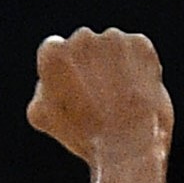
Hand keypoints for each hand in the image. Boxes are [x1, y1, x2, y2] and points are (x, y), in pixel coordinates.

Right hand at [27, 28, 171, 163]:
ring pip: (112, 49)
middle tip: (100, 98)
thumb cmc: (82, 134)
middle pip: (84, 47)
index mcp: (53, 52)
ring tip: (120, 100)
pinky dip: (138, 68)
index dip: (66, 73)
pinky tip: (137, 93)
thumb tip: (49, 79)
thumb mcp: (43, 116)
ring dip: (115, 67)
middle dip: (91, 66)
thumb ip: (42, 88)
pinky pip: (137, 52)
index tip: (76, 91)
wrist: (127, 145)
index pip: (55, 52)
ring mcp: (113, 38)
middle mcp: (82, 37)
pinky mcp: (140, 44)